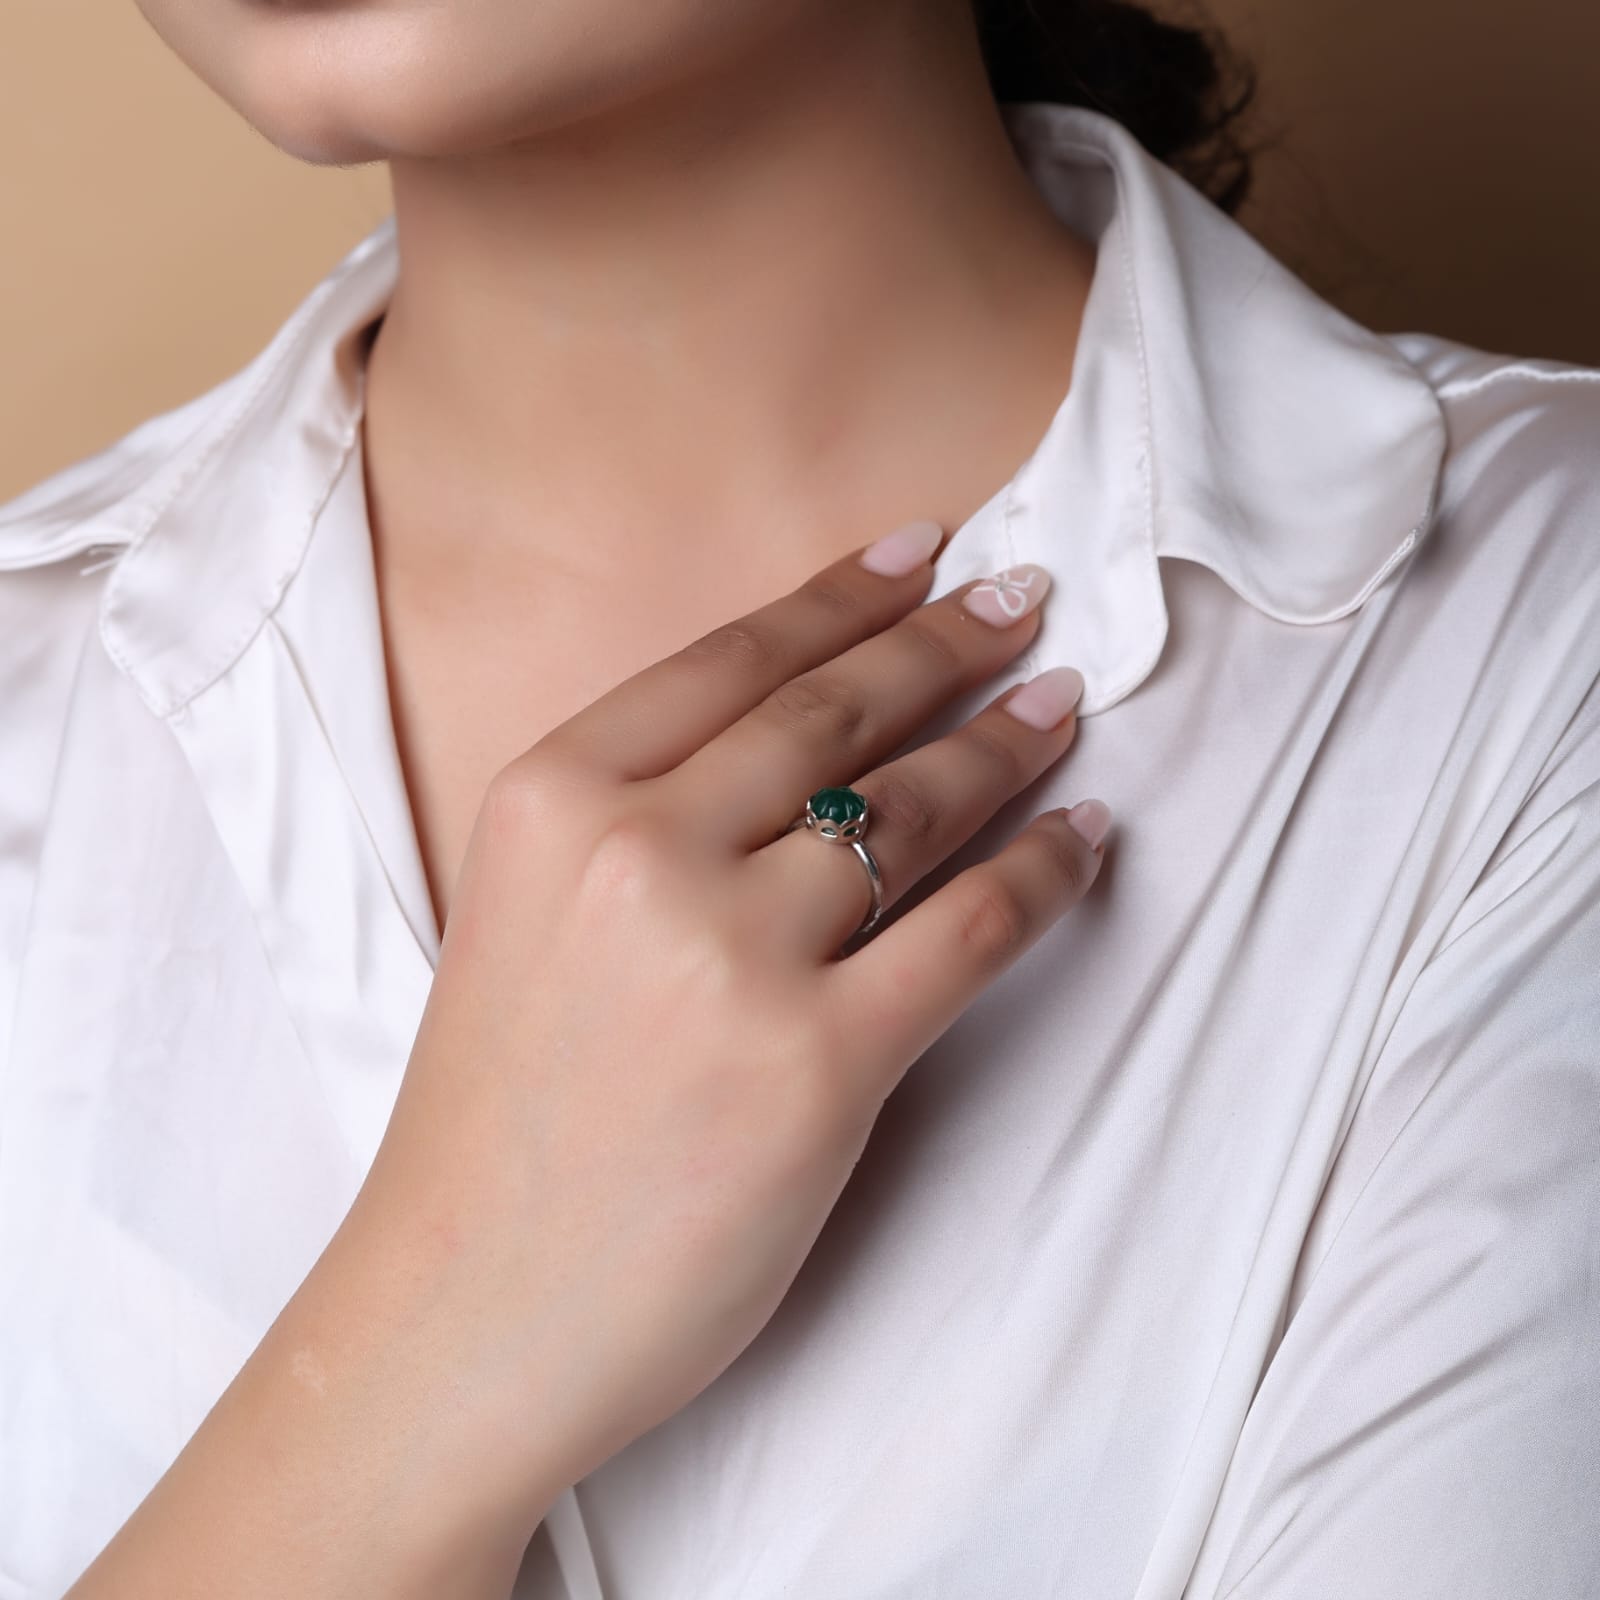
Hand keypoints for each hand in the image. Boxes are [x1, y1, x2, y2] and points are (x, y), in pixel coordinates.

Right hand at [346, 518, 1108, 1532]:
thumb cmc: (495, 1125)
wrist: (464, 1311)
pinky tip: (1083, 838)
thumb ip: (634, 823)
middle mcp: (638, 850)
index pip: (735, 659)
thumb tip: (798, 750)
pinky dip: (1046, 875)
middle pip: (835, 713)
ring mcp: (730, 956)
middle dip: (947, 645)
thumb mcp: (526, 919)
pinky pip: (969, 933)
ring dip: (1007, 743)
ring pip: (912, 807)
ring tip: (1061, 708)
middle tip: (1024, 603)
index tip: (923, 552)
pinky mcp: (818, 1065)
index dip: (843, 596)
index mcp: (551, 798)